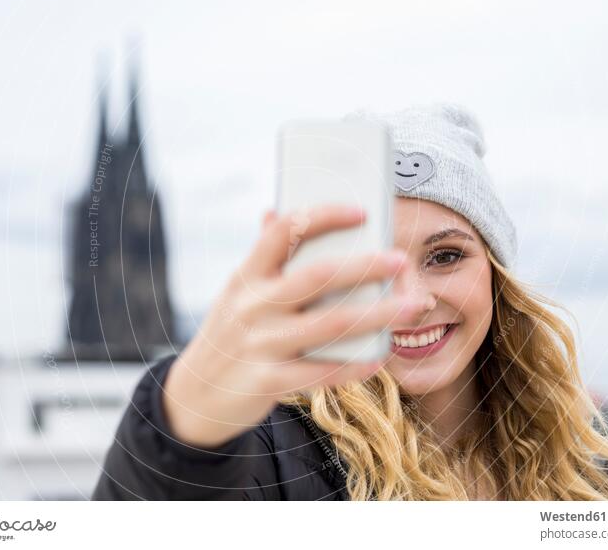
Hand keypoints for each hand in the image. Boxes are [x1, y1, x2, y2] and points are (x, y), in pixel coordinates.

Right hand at [163, 203, 424, 447]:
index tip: (361, 211)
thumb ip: (262, 257)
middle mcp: (253, 306)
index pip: (283, 231)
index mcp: (247, 276)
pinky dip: (355, 365)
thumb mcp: (238, 293)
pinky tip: (380, 356)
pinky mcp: (268, 381)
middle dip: (365, 266)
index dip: (323, 216)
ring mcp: (260, 344)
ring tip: (412, 306)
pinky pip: (322, 372)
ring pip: (330, 324)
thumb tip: (275, 211)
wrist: (195, 396)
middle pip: (318, 276)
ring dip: (378, 314)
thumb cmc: (230, 334)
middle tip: (401, 259)